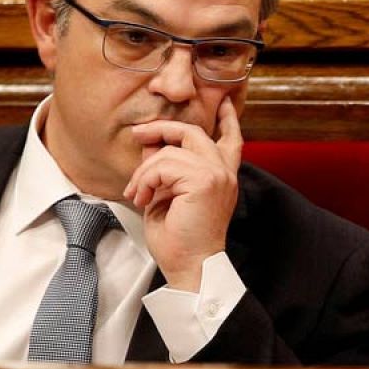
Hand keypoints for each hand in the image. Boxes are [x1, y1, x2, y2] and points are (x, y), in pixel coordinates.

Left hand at [124, 97, 241, 291]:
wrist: (190, 266)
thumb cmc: (180, 239)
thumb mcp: (169, 195)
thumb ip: (167, 168)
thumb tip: (151, 143)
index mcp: (222, 177)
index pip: (230, 140)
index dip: (227, 119)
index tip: (223, 101)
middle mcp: (224, 173)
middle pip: (192, 132)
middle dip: (161, 129)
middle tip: (139, 134)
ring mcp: (216, 175)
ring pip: (170, 151)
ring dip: (145, 171)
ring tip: (137, 193)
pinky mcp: (204, 180)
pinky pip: (163, 165)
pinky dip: (145, 180)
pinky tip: (142, 198)